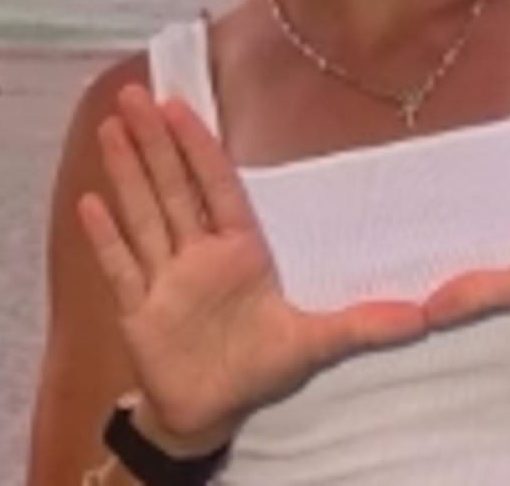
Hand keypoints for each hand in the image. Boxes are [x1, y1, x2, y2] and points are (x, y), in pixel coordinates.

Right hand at [78, 87, 426, 448]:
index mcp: (240, 252)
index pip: (218, 187)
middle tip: (135, 96)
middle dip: (154, 143)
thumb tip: (420, 318)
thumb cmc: (259, 369)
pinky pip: (120, 267)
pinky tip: (89, 202)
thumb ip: (362, 326)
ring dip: (127, 173)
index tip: (180, 105)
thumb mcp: (315, 345)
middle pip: (173, 188)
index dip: (199, 147)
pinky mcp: (138, 309)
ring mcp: (165, 279)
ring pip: (144, 215)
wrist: (208, 412)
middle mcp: (199, 255)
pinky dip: (105, 238)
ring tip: (110, 128)